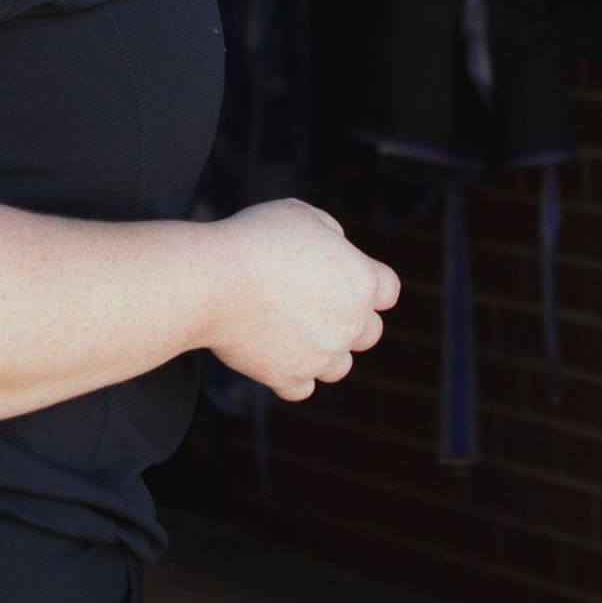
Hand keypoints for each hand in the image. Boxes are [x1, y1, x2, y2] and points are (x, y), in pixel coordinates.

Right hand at [206, 198, 399, 401]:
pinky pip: (300, 388)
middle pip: (369, 332)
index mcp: (361, 280)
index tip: (339, 277)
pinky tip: (272, 352)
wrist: (213, 280)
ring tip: (289, 329)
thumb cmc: (255, 240)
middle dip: (347, 319)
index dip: (367, 282)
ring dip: (322, 351)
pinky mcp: (287, 378)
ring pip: (338, 366)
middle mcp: (350, 324)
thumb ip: (330, 234)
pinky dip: (289, 374)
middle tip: (309, 302)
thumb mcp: (301, 214)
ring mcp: (321, 357)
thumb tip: (335, 251)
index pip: (388, 290)